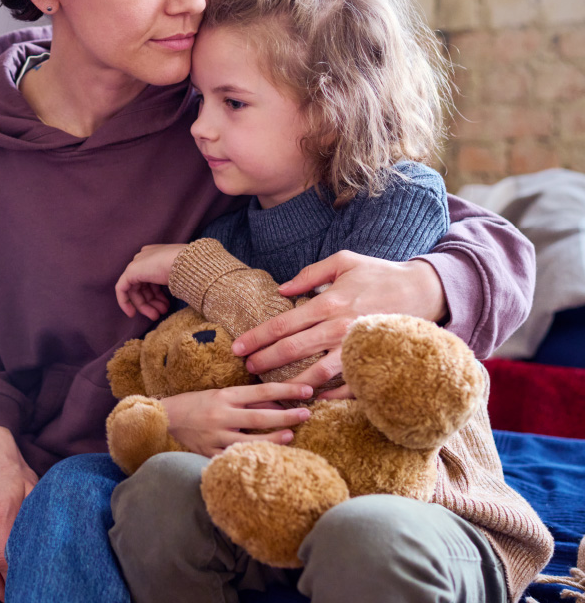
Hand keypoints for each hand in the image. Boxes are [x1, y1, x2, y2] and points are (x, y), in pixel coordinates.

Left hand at [115, 244, 187, 318]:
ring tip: (156, 315)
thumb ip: (171, 282)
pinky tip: (132, 314)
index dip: (158, 295)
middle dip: (152, 302)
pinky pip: (122, 289)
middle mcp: (145, 257)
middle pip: (144, 285)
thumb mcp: (180, 276)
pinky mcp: (130, 271)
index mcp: (156, 255)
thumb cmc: (189, 269)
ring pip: (136, 290)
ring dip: (145, 305)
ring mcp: (137, 263)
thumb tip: (170, 294)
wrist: (187, 263)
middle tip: (161, 313)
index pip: (153, 279)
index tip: (165, 306)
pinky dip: (125, 302)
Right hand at [161, 382, 313, 456]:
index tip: (307, 391)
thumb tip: (277, 404)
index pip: (262, 391)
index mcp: (225, 395)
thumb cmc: (197, 402)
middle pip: (260, 416)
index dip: (286, 391)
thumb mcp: (221, 394)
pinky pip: (234, 458)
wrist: (166, 417)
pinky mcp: (209, 453)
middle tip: (307, 414)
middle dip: (287, 415)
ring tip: (291, 435)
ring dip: (273, 438)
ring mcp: (216, 436)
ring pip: (250, 440)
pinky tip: (266, 459)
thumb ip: (246, 400)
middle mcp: (222, 415)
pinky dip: (251, 457)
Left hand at [231, 251, 447, 394]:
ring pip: (317, 373)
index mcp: (329, 303)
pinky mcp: (374, 361)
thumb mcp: (343, 261)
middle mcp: (339, 328)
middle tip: (245, 369)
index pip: (283, 324)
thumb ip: (310, 274)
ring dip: (291, 384)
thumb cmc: (380, 273)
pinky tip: (312, 399)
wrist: (424, 289)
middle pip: (292, 350)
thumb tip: (282, 289)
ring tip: (272, 390)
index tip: (237, 348)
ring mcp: (357, 348)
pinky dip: (330, 396)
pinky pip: (349, 386)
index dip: (257, 337)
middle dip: (264, 361)